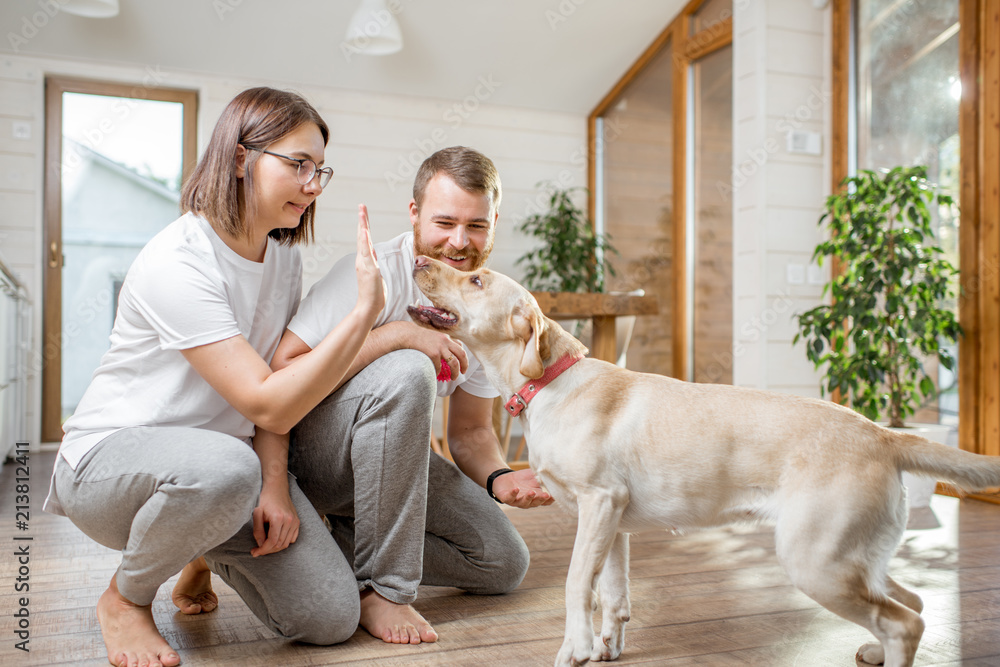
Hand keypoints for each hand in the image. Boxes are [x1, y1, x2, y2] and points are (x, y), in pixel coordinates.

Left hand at [251, 483, 299, 556]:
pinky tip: (275, 539)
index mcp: (278, 518)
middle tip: (257, 550)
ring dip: (275, 548)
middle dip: (267, 550)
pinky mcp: (297, 521)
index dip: (263, 550)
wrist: (276, 487)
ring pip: (286, 543)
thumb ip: (258, 531)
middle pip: (279, 544)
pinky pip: (292, 538)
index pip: (272, 541)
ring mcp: (295, 521)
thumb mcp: (257, 513)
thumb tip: (260, 545)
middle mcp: (289, 520)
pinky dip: (284, 542)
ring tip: (265, 545)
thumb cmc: (265, 498)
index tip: (254, 552)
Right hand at [356, 204, 385, 319]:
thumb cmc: (373, 293)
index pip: (365, 239)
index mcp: (365, 259)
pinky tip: (364, 230)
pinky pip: (366, 252)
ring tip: (362, 212)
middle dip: (362, 220)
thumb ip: (373, 262)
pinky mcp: (368, 269)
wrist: (368, 307)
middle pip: (362, 235)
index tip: (363, 213)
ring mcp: (364, 263)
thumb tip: (373, 253)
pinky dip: (364, 241)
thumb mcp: (375, 274)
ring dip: (362, 225)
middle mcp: (362, 259)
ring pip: (363, 241)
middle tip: (361, 205)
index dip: (364, 226)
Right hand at [408, 323, 467, 377]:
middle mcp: (446, 341)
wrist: (408, 334)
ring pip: (454, 363)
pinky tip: (436, 374)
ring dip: (455, 372)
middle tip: (463, 372)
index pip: (460, 346)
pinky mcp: (433, 354)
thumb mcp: (433, 336)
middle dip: (465, 365)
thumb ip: (441, 342)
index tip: (463, 363)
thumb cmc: (419, 337)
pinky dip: (438, 372)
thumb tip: (446, 353)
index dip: (463, 356)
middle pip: (461, 354)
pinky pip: (439, 367)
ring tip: (454, 378)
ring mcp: (440, 348)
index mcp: (446, 337)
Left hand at [491, 468, 553, 507]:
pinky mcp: (506, 498)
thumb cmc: (522, 479)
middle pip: (536, 503)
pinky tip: (516, 489)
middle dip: (541, 499)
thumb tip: (553, 471)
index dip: (550, 500)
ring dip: (528, 498)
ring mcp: (517, 501)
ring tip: (532, 492)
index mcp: (536, 497)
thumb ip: (542, 476)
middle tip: (546, 495)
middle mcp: (528, 502)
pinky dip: (513, 494)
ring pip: (524, 503)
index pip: (545, 501)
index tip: (555, 496)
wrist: (504, 478)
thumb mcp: (533, 477)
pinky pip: (510, 498)